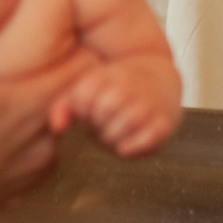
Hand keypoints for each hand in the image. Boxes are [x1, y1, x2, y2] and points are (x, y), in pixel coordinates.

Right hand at [0, 0, 89, 222]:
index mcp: (34, 103)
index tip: (61, 35)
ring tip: (4, 96)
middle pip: (74, 96)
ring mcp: (35, 169)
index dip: (79, 45)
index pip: (91, 66)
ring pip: (57, 127)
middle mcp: (45, 140)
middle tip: (29, 61)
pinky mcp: (21, 190)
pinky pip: (38, 156)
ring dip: (40, 110)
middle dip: (58, 76)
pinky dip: (25, 141)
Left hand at [53, 57, 181, 156]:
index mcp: (106, 75)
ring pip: (122, 128)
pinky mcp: (164, 124)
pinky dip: (133, 147)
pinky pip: (144, 140)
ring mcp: (148, 104)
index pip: (83, 100)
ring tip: (116, 133)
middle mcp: (129, 85)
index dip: (84, 114)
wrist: (159, 81)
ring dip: (114, 138)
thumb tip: (58, 127)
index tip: (92, 112)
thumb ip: (65, 106)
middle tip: (106, 125)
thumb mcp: (89, 90)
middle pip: (102, 115)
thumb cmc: (115, 92)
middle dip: (99, 128)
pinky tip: (129, 143)